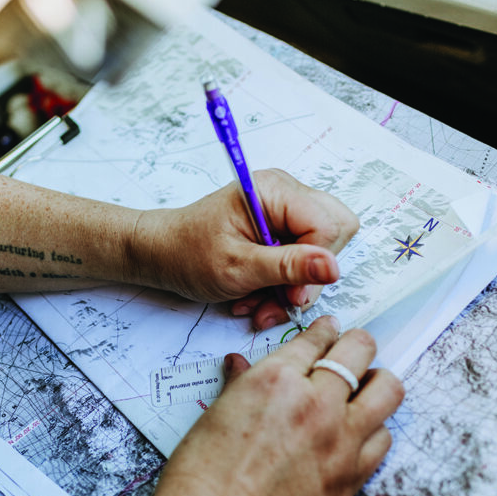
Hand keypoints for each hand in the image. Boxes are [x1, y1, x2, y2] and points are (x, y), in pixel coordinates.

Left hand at [129, 169, 357, 329]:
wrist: (161, 254)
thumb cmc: (188, 253)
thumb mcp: (237, 267)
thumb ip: (287, 267)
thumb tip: (332, 268)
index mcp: (275, 190)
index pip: (328, 226)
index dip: (316, 265)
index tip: (292, 295)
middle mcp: (286, 194)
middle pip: (334, 235)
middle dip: (309, 277)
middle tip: (280, 300)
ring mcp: (286, 212)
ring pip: (320, 253)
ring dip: (293, 288)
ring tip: (259, 305)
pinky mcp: (282, 231)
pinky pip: (303, 261)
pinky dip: (283, 286)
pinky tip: (257, 297)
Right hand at [148, 317, 403, 495]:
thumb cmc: (203, 473)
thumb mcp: (216, 413)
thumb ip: (240, 383)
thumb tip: (240, 364)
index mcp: (276, 380)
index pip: (317, 338)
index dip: (325, 331)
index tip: (329, 331)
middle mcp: (316, 401)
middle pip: (360, 350)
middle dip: (356, 346)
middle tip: (351, 354)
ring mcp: (340, 438)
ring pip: (388, 389)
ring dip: (376, 384)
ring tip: (363, 392)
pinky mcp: (352, 474)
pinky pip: (383, 438)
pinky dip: (373, 429)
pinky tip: (357, 433)